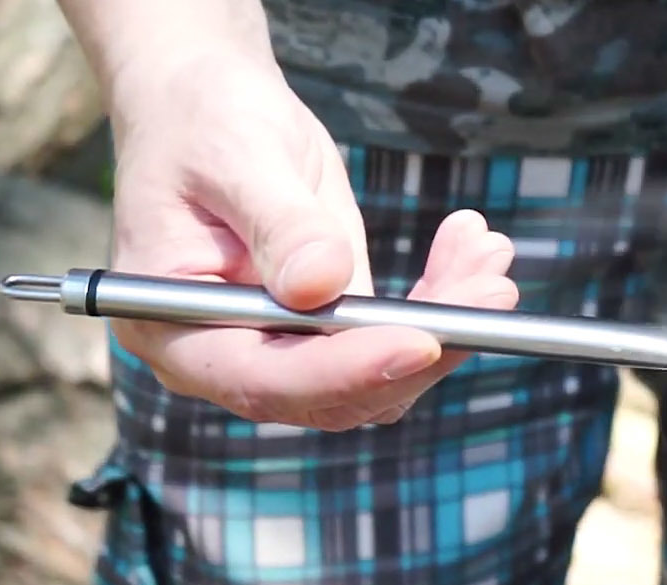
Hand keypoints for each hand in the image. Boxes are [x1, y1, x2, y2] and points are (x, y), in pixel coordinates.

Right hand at [106, 55, 517, 430]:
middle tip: (490, 290)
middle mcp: (231, 356)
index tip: (422, 342)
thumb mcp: (236, 158)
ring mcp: (287, 349)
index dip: (348, 370)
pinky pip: (400, 337)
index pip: (264, 379)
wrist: (215, 108)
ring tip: (488, 253)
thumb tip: (321, 285)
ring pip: (384, 374)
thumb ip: (279, 226)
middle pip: (339, 394)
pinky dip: (446, 299)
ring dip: (449, 321)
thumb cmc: (203, 123)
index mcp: (176, 330)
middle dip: (424, 346)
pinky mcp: (334, 328)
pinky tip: (475, 249)